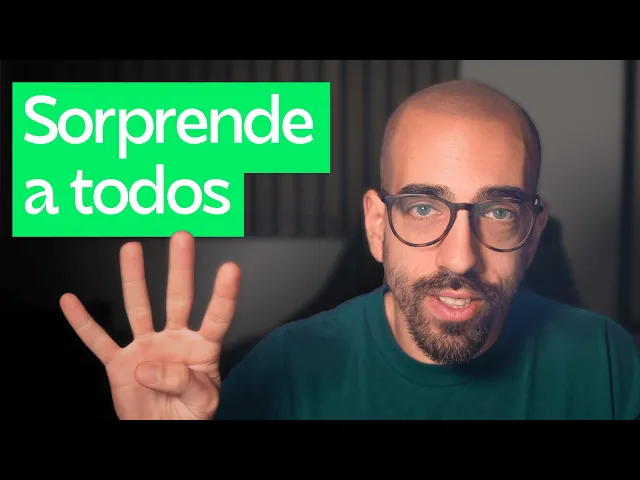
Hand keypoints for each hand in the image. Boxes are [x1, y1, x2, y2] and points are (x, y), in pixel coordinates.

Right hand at [59, 231, 239, 419]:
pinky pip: (99, 341)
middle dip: (181, 268)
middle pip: (178, 298)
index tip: (231, 268)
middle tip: (182, 236)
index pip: (217, 317)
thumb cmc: (189, 415)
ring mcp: (146, 348)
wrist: (162, 433)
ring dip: (134, 278)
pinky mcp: (120, 364)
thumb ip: (183, 382)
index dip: (224, 294)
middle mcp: (174, 340)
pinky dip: (83, 323)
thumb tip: (148, 366)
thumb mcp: (201, 403)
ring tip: (131, 248)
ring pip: (139, 307)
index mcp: (202, 348)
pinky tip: (70, 302)